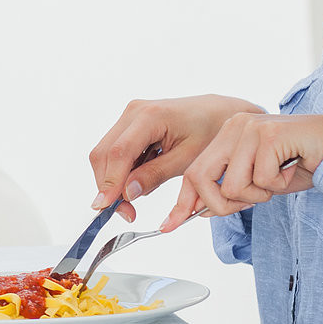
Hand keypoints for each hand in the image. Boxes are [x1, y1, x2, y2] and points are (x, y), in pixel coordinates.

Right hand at [87, 95, 264, 221]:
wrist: (219, 112)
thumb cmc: (210, 131)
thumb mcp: (187, 159)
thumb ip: (155, 175)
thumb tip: (127, 193)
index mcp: (150, 116)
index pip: (118, 153)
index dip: (109, 181)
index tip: (105, 206)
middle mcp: (133, 112)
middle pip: (103, 154)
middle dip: (108, 185)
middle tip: (125, 211)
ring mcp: (130, 116)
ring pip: (106, 154)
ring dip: (115, 179)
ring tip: (138, 196)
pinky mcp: (130, 124)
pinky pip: (116, 151)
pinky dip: (123, 171)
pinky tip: (142, 178)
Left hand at [162, 113, 322, 231]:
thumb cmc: (303, 163)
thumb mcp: (260, 182)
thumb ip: (230, 191)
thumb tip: (200, 210)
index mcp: (227, 135)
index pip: (193, 172)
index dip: (183, 202)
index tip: (169, 226)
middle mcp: (234, 127)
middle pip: (201, 178)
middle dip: (222, 204)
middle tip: (254, 200)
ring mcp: (250, 128)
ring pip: (232, 185)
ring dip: (259, 194)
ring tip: (280, 178)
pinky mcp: (270, 135)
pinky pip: (261, 180)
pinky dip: (279, 186)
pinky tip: (294, 168)